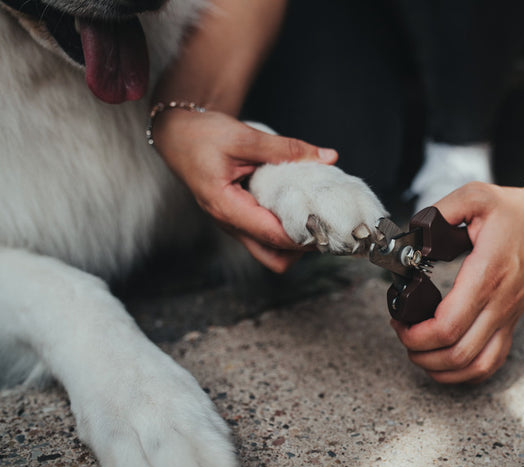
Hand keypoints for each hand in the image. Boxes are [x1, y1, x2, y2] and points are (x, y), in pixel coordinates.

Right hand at [152, 108, 337, 272]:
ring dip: (295, 240)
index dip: (304, 236)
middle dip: (302, 249)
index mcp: (226, 207)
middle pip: (273, 258)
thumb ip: (286, 149)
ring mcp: (234, 224)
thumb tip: (328, 157)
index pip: (272, 235)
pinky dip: (286, 228)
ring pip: (271, 250)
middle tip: (325, 224)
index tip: (330, 226)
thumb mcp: (245, 137)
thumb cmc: (202, 135)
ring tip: (316, 215)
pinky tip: (301, 208)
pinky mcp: (240, 218)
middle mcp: (230, 223)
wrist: (177, 134)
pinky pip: (266, 236)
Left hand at [392, 178, 523, 382]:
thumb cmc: (518, 211)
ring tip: (418, 349)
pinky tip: (446, 360)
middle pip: (457, 353)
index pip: (448, 324)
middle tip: (403, 332)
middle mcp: (500, 302)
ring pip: (475, 366)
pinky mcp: (511, 321)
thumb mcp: (476, 196)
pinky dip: (465, 372)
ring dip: (440, 367)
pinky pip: (492, 362)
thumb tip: (413, 232)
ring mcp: (508, 316)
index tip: (398, 319)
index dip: (416, 333)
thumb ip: (439, 211)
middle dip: (419, 352)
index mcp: (487, 273)